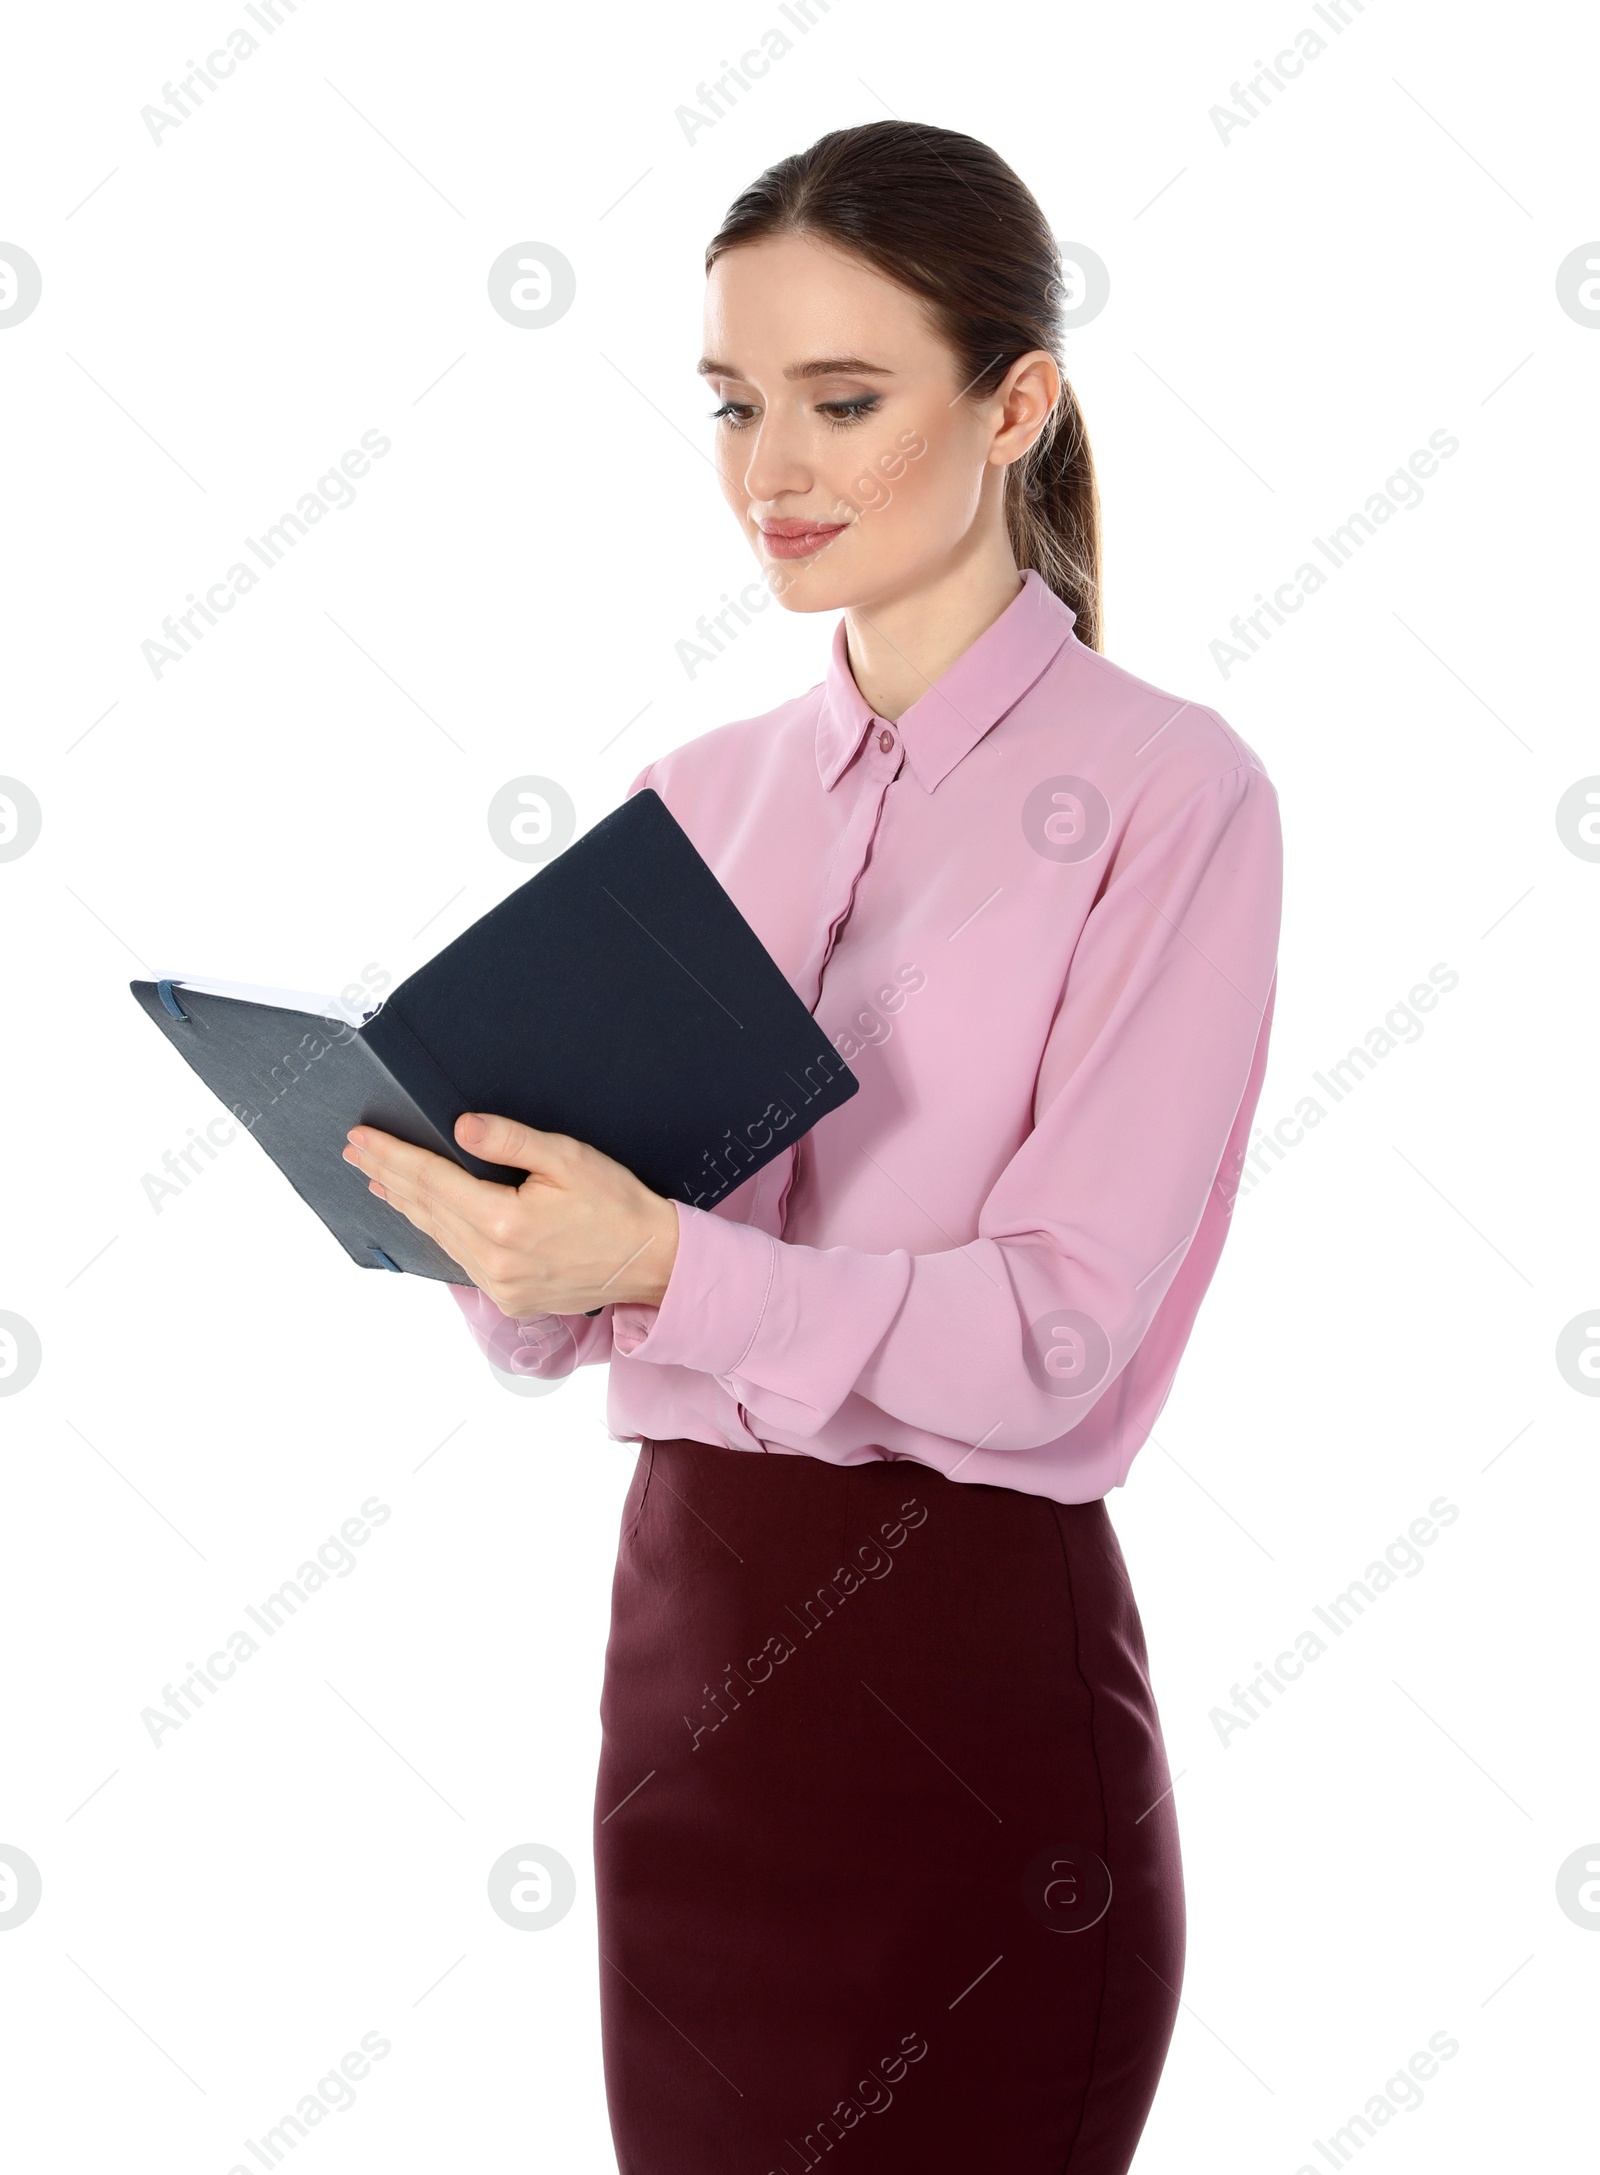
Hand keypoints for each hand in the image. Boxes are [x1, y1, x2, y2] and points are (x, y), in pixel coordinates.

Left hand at [342, 1112, 679, 1316]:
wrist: (653, 1262)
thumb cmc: (617, 1205)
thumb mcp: (569, 1158)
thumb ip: (510, 1141)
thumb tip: (459, 1129)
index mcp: (504, 1222)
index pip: (430, 1180)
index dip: (392, 1155)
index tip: (362, 1138)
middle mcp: (494, 1261)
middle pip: (425, 1208)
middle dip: (388, 1174)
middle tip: (357, 1151)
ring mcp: (499, 1286)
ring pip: (438, 1236)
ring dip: (406, 1204)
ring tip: (379, 1179)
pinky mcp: (508, 1299)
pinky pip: (460, 1258)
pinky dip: (437, 1231)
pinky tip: (425, 1215)